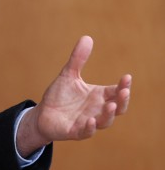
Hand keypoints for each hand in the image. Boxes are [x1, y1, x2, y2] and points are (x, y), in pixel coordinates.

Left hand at [17, 35, 131, 156]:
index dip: (123, 86)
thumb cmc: (60, 96)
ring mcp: (88, 122)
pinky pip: (86, 132)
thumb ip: (78, 59)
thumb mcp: (68, 75)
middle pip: (117, 108)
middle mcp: (97, 110)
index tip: (127, 77)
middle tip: (124, 91)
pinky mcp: (75, 131)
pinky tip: (91, 121)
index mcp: (98, 96)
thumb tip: (87, 37)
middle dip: (122, 101)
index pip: (116, 91)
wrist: (43, 114)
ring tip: (110, 105)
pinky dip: (89, 127)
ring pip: (105, 121)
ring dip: (108, 115)